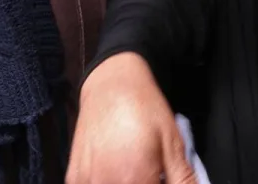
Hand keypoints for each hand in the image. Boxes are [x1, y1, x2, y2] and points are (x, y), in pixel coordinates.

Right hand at [67, 54, 195, 183]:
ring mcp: (85, 182)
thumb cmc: (144, 109)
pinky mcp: (74, 177)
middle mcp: (106, 183)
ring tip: (136, 167)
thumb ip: (182, 178)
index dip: (162, 183)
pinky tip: (116, 167)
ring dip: (126, 181)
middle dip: (146, 182)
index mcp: (135, 179)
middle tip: (154, 170)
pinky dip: (105, 180)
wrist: (112, 84)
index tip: (164, 176)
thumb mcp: (173, 143)